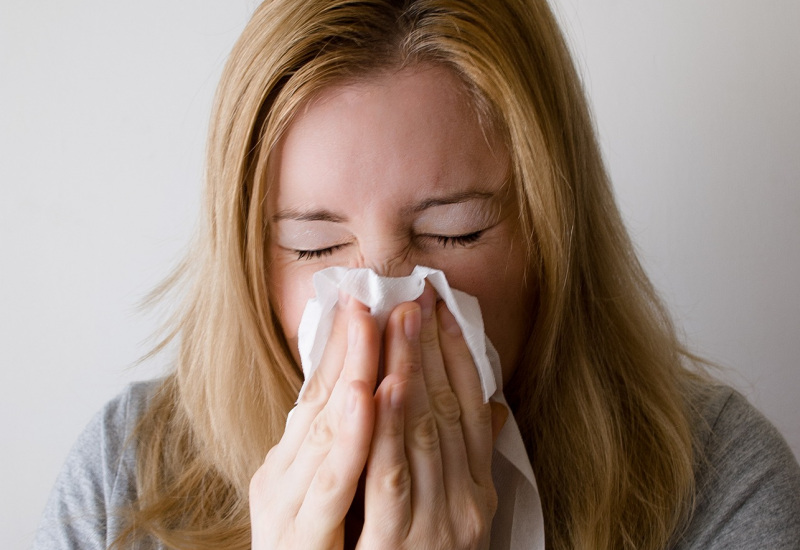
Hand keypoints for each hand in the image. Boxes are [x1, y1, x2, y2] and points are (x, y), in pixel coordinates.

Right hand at [250, 295, 378, 548]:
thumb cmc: (312, 548)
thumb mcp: (324, 492)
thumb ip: (346, 450)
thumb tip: (370, 399)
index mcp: (289, 461)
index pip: (318, 391)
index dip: (343, 345)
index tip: (365, 301)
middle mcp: (280, 475)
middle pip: (322, 399)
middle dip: (354, 345)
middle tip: (374, 294)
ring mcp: (288, 504)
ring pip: (326, 429)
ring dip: (354, 372)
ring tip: (373, 325)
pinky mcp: (303, 537)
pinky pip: (334, 482)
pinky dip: (353, 436)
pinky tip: (371, 395)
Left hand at [358, 284, 500, 548]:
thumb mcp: (451, 508)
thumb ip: (466, 458)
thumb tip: (489, 405)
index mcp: (476, 489)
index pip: (471, 406)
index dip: (455, 354)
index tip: (441, 307)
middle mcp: (467, 504)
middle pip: (448, 411)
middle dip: (429, 350)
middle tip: (414, 297)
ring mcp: (438, 526)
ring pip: (424, 434)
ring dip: (411, 373)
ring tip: (399, 322)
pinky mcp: (400, 547)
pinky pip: (392, 478)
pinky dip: (389, 429)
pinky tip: (380, 386)